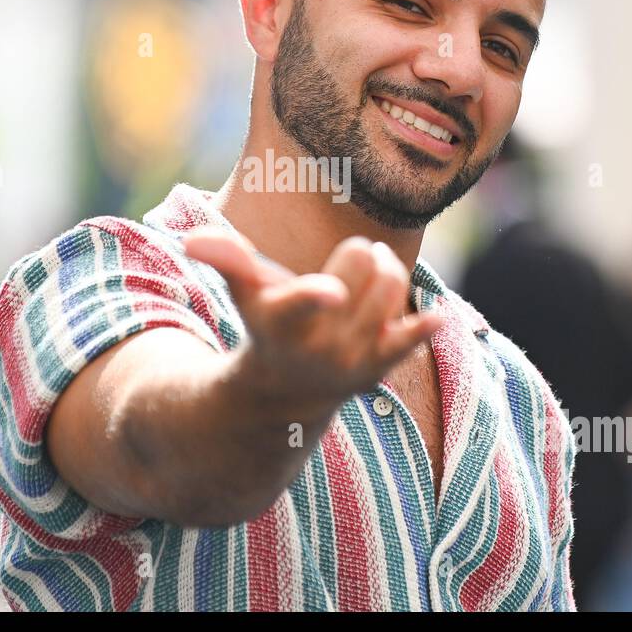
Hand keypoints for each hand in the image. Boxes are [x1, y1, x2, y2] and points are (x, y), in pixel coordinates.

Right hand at [183, 227, 442, 410]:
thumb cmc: (267, 324)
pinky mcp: (380, 367)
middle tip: (347, 264)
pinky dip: (426, 326)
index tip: (333, 293)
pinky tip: (439, 319)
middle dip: (357, 253)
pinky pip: (412, 337)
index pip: (303, 301)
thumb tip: (192, 240)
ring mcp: (352, 358)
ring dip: (385, 270)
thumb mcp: (245, 293)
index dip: (316, 296)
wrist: (289, 391)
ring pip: (391, 282)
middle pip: (363, 260)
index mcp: (282, 321)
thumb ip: (226, 260)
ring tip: (369, 278)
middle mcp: (319, 343)